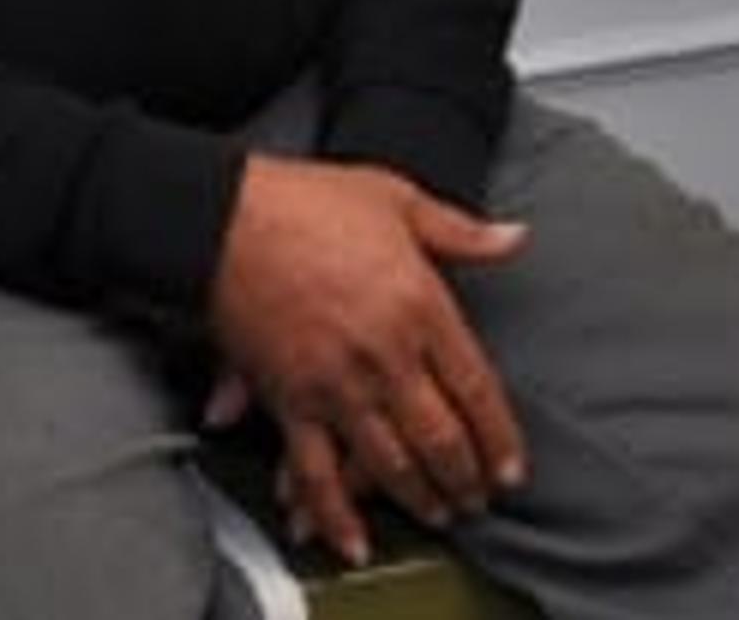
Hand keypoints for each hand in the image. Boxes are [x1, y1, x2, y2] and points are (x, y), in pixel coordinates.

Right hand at [203, 153, 528, 567]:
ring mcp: (336, 384)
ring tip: (438, 514)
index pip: (475, 388)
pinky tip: (354, 539)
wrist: (224, 218)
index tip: (509, 467)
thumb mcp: (399, 199)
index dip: (497, 436)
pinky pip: (317, 471)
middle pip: (439, 436)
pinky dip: (336, 512)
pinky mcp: (287, 401)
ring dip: (417, 497)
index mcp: (420, 307)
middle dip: (464, 477)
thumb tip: (514, 238)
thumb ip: (461, 232)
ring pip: (389, 461)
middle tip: (479, 499)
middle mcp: (385, 356)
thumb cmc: (309, 202)